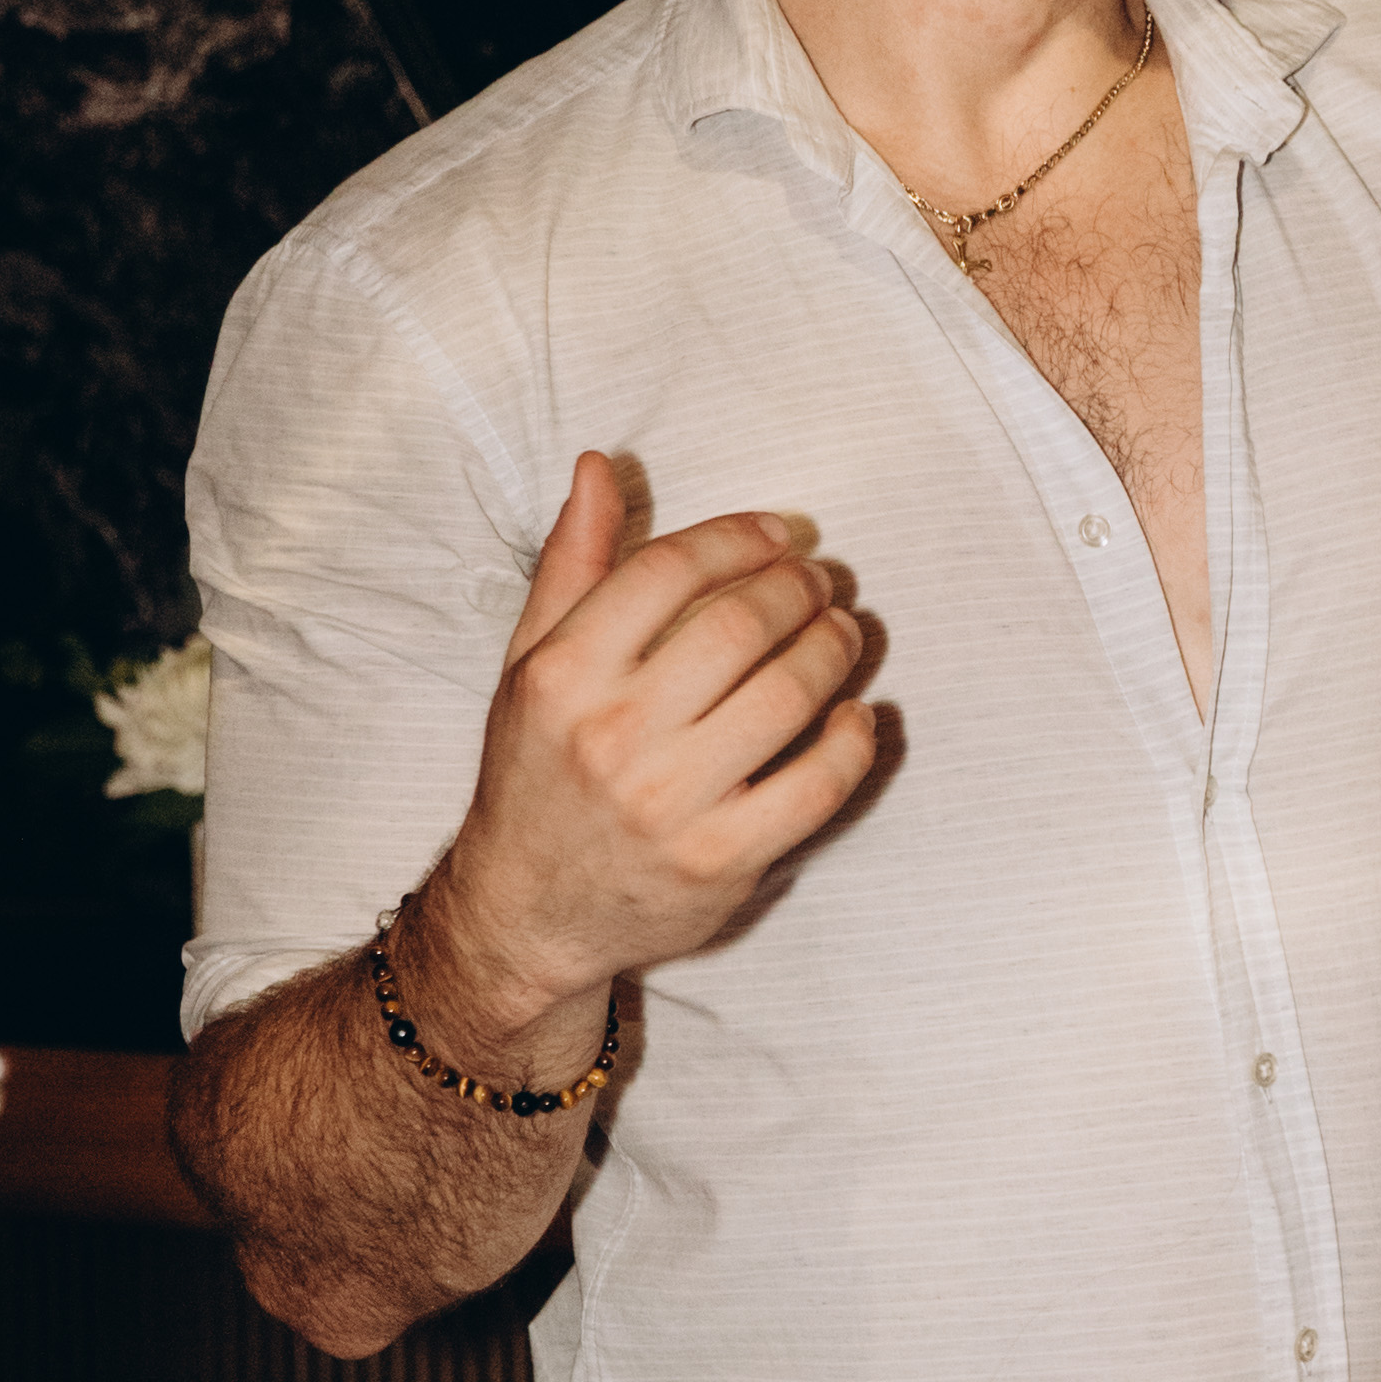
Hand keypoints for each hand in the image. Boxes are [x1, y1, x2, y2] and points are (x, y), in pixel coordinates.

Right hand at [428, 450, 879, 1027]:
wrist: (526, 912)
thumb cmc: (537, 774)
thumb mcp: (531, 664)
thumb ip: (572, 565)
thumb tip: (600, 468)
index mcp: (562, 675)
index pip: (670, 570)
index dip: (740, 537)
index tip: (780, 534)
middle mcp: (612, 736)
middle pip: (738, 627)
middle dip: (798, 589)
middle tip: (821, 582)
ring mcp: (670, 805)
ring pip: (788, 698)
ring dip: (834, 651)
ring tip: (842, 633)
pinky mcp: (721, 861)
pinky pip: (817, 784)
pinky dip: (852, 739)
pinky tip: (854, 714)